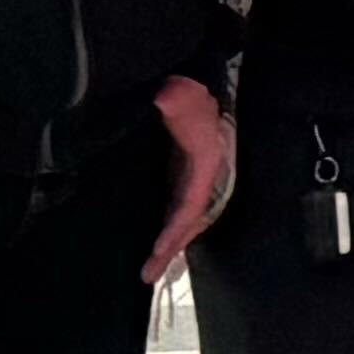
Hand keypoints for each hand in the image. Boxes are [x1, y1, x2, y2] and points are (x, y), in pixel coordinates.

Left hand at [145, 77, 236, 287]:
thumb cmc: (190, 89)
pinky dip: (167, 227)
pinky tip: (153, 241)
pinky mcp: (181, 174)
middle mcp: (204, 174)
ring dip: (170, 243)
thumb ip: (176, 99)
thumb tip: (166, 98)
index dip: (177, 228)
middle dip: (172, 248)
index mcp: (206, 161)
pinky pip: (176, 207)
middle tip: (148, 274)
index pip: (193, 202)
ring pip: (184, 217)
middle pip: (190, 219)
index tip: (159, 250)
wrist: (196, 80)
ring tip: (150, 269)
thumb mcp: (183, 93)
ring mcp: (193, 176)